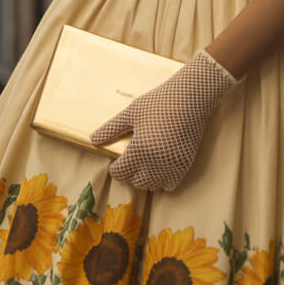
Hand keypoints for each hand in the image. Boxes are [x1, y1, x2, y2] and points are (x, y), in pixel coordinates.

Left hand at [89, 48, 236, 190]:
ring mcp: (171, 165)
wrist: (191, 98)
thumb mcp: (131, 113)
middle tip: (130, 161)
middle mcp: (155, 162)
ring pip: (152, 186)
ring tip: (144, 165)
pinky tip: (159, 168)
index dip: (115, 168)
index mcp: (139, 150)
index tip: (116, 162)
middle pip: (135, 182)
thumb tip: (93, 140)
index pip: (120, 173)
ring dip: (145, 179)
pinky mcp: (184, 165)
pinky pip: (169, 185)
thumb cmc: (159, 102)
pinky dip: (162, 181)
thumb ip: (111, 129)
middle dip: (129, 174)